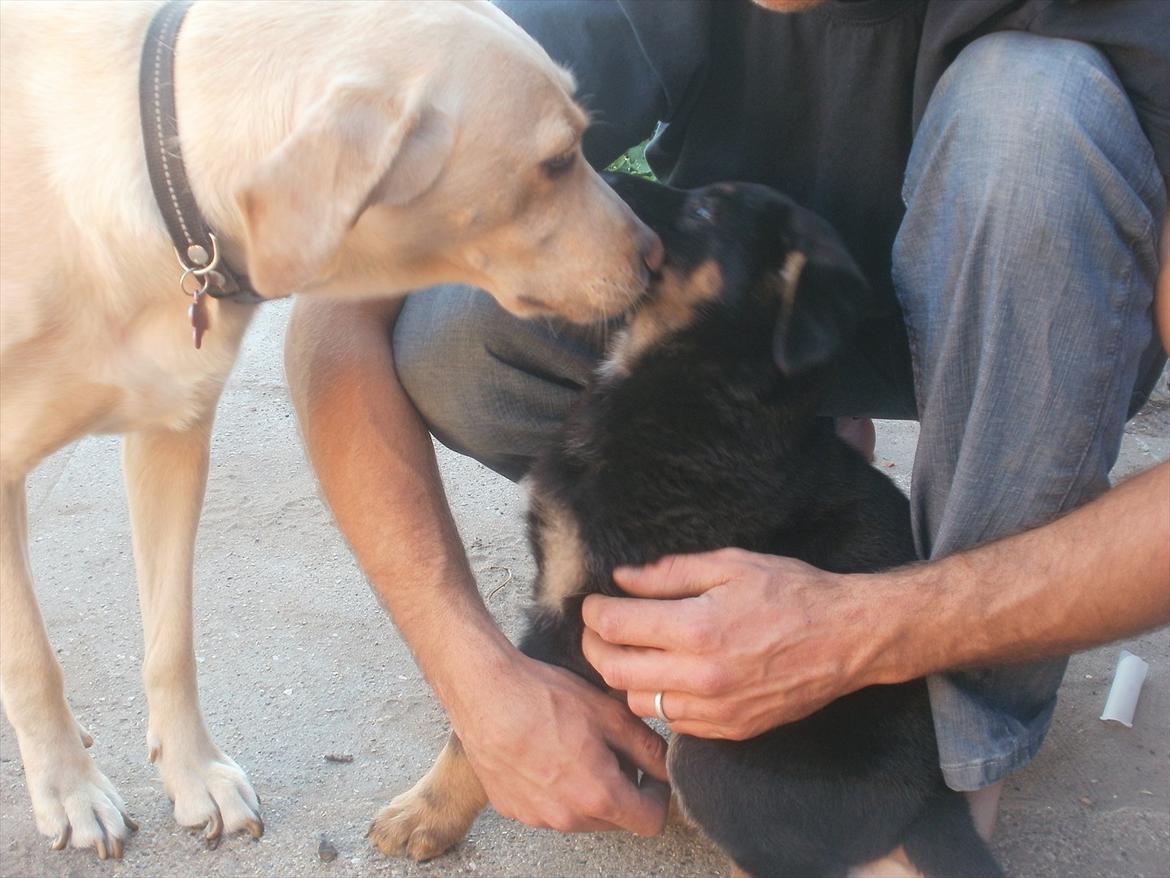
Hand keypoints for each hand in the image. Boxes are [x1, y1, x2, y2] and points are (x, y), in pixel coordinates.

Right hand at [449, 651, 669, 834]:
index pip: (651, 823)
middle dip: (622, 790)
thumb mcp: (608, 714)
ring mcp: (536, 818)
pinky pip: (548, 809)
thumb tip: (666, 767)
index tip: (648, 771)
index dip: (658, 796)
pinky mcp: (512, 809)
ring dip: (588, 791)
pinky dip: (555, 789)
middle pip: (615, 820)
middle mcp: (567, 818)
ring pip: (581, 816)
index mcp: (599, 797)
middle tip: (609, 748)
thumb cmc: (545, 698)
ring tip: (573, 747)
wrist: (484, 693)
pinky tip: (544, 752)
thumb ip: (647, 748)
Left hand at [581, 548, 873, 738]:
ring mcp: (715, 709)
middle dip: (595, 647)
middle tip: (598, 629)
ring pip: (638, 702)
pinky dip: (660, 699)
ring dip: (625, 676)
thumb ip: (669, 573)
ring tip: (632, 651)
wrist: (847, 638)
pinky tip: (668, 675)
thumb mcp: (730, 565)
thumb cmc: (792, 593)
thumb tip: (623, 579)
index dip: (593, 613)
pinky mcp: (730, 729)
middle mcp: (701, 676)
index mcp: (697, 628)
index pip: (615, 627)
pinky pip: (673, 722)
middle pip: (614, 671)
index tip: (592, 604)